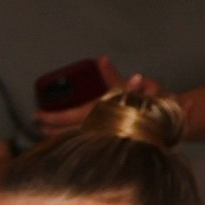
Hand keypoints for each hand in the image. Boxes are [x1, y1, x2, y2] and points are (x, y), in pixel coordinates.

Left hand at [36, 59, 157, 137]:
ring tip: (43, 132)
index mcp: (101, 113)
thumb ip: (112, 76)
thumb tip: (101, 59)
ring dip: (57, 137)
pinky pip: (82, 145)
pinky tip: (63, 141)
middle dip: (49, 129)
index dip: (52, 117)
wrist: (168, 121)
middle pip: (67, 132)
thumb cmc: (149, 101)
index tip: (37, 115)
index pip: (71, 116)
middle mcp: (99, 128)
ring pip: (73, 141)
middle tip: (36, 123)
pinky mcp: (106, 145)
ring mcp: (102, 139)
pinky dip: (70, 142)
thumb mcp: (131, 86)